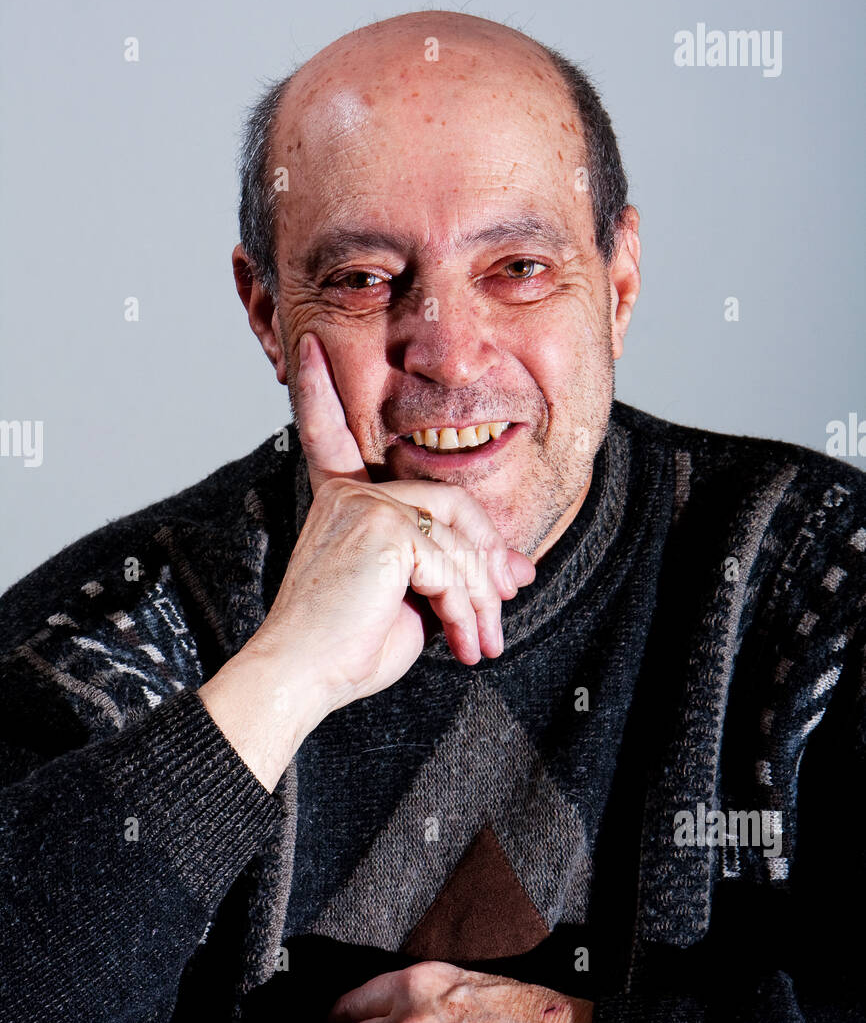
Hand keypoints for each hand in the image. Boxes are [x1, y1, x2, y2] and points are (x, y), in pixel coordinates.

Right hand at [247, 332, 535, 716]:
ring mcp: (365, 506)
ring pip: (459, 539)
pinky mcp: (383, 529)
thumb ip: (448, 573)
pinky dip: (467, 609)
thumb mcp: (408, 601)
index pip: (332, 437)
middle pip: (450, 503)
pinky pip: (453, 564)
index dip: (321, 392)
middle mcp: (350, 495)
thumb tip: (512, 571)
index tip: (311, 346)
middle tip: (509, 597)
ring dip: (481, 598)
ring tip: (481, 642)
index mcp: (342, 502)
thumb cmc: (344, 648)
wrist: (301, 675)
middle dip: (487, 554)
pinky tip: (463, 642)